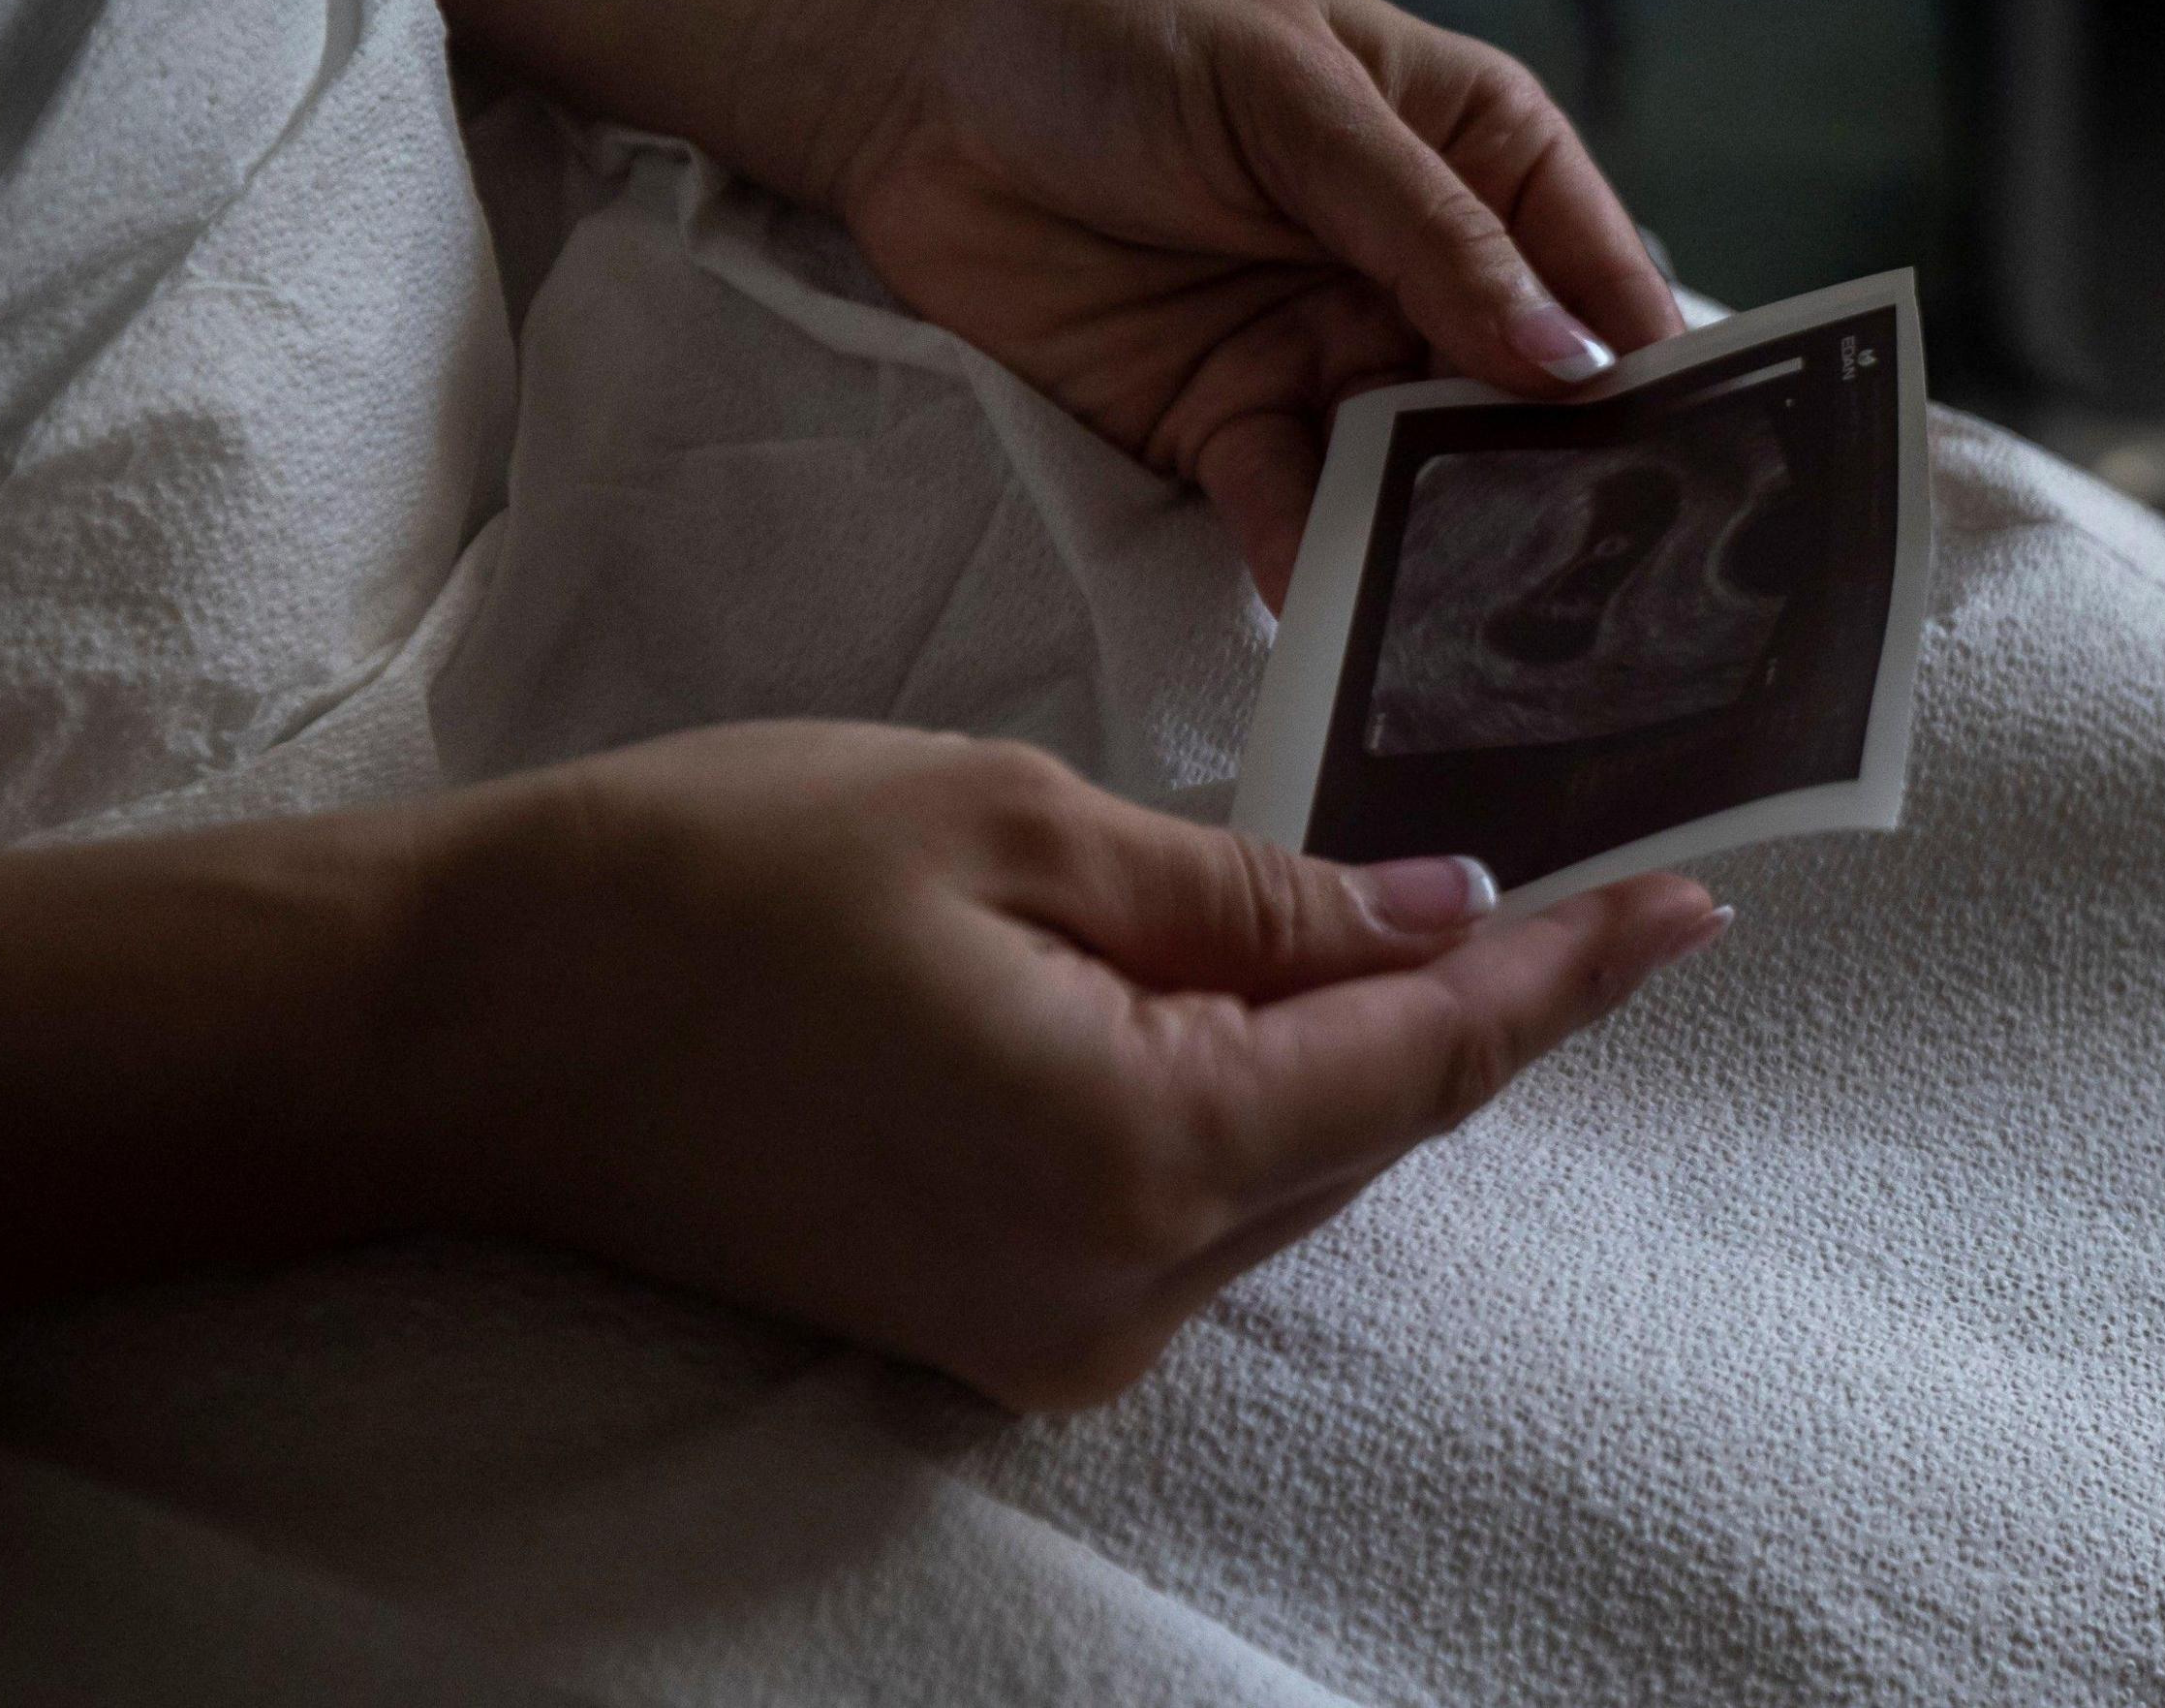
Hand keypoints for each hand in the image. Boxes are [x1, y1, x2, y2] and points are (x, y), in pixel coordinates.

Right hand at [403, 723, 1722, 1409]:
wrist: (472, 1026)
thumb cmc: (718, 882)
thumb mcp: (1020, 830)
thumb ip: (1256, 898)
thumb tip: (1434, 916)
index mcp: (1139, 1154)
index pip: (1425, 1063)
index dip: (1569, 979)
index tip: (1692, 905)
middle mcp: (1118, 1290)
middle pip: (1371, 1132)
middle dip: (1483, 1007)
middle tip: (1601, 884)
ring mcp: (1054, 1335)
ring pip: (1291, 1176)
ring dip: (1370, 1055)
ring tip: (1463, 922)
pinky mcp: (995, 1330)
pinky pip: (1195, 1210)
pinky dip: (1259, 1106)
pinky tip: (1286, 1000)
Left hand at [823, 0, 1686, 603]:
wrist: (905, 81)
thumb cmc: (1111, 35)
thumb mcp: (1291, 101)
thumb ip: (1428, 235)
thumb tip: (1569, 361)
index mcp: (1473, 150)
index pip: (1593, 271)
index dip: (1648, 365)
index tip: (1702, 465)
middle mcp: (1421, 265)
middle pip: (1523, 397)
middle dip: (1557, 482)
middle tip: (1610, 585)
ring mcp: (1329, 352)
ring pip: (1418, 470)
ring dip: (1444, 540)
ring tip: (1486, 626)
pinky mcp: (1227, 425)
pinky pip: (1295, 509)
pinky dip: (1318, 563)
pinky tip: (1342, 615)